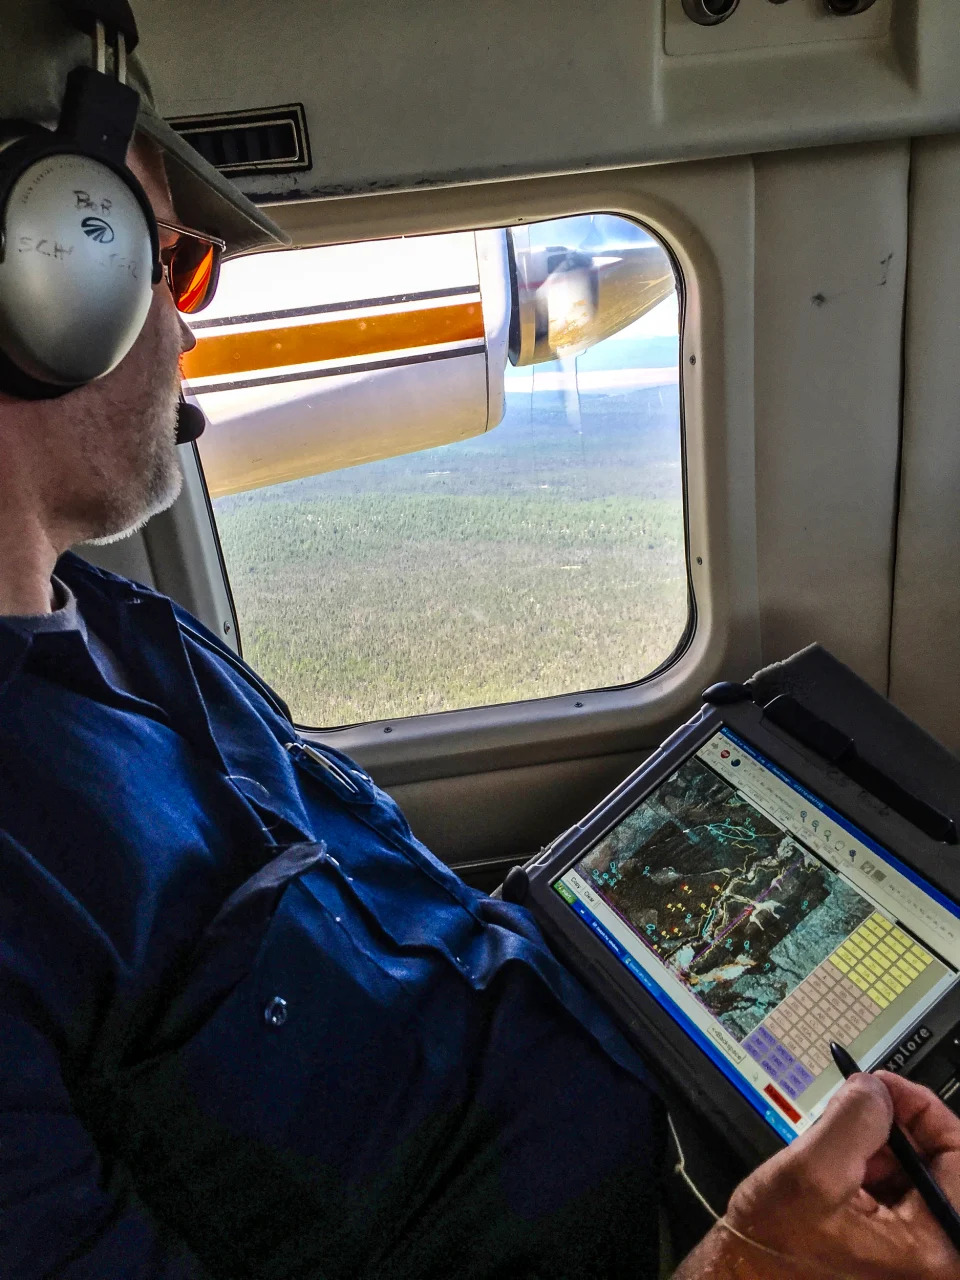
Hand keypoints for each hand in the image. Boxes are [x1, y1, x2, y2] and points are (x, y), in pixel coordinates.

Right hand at [673, 1072, 959, 1279]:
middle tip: (850, 1113)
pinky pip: (901, 1189)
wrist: (751, 1276)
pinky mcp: (901, 1246)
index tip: (882, 1087)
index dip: (921, 1108)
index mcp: (935, 1245)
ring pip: (916, 1170)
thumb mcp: (810, 1172)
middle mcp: (937, 1251)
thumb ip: (850, 1121)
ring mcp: (920, 1250)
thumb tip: (877, 1088)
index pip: (959, 1153)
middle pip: (939, 1160)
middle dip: (892, 1129)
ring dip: (877, 1147)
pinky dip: (870, 1167)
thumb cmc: (777, 1247)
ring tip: (835, 1152)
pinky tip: (839, 1172)